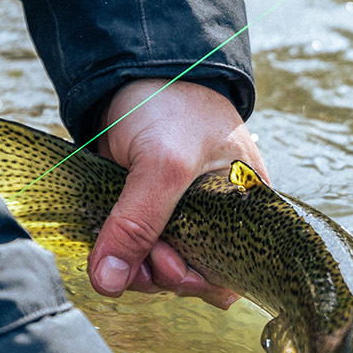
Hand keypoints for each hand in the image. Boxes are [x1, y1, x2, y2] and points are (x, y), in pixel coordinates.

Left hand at [88, 79, 266, 308]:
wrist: (133, 69)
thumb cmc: (173, 105)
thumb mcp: (163, 165)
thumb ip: (138, 225)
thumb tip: (108, 283)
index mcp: (244, 209)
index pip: (232, 273)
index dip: (199, 280)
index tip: (168, 261)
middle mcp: (216, 219)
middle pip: (192, 277)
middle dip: (162, 274)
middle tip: (144, 253)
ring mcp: (180, 216)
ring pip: (159, 268)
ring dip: (136, 267)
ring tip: (120, 246)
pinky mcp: (146, 211)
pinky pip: (135, 250)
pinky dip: (120, 252)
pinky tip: (109, 241)